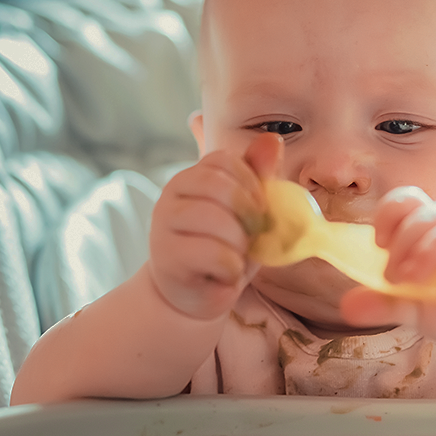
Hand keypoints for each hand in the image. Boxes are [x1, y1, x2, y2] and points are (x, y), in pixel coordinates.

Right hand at [148, 133, 282, 319]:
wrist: (197, 295)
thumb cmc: (225, 248)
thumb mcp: (249, 211)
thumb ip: (259, 176)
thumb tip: (272, 139)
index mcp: (192, 177)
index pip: (223, 160)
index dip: (251, 183)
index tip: (260, 208)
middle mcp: (170, 195)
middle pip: (218, 185)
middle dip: (247, 213)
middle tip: (253, 235)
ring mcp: (163, 226)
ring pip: (215, 220)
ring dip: (240, 244)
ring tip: (237, 256)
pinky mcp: (167, 258)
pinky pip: (213, 254)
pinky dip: (232, 268)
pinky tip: (226, 274)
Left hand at [340, 187, 435, 355]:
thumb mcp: (419, 308)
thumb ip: (387, 303)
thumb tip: (346, 306)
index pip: (411, 201)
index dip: (391, 214)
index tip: (377, 244)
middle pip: (434, 213)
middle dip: (406, 243)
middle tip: (393, 278)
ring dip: (433, 252)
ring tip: (415, 282)